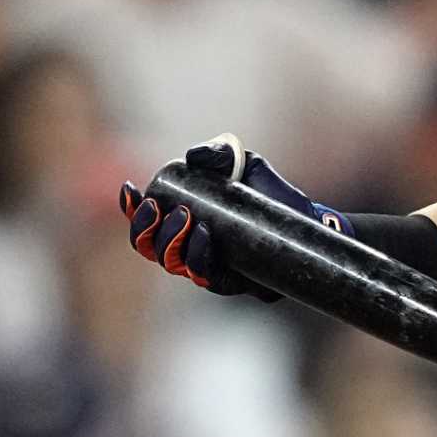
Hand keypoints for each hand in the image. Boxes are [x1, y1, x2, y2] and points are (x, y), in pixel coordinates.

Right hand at [118, 134, 349, 301]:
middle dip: (147, 230)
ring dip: (173, 244)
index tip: (133, 191)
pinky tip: (205, 237)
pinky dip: (200, 259)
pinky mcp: (233, 282)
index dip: (131, 209)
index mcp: (182, 218)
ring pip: (175, 266)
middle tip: (162, 210)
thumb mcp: (242, 161)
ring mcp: (209, 266)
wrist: (305, 215)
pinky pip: (208, 279)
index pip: (145, 220)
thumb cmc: (266, 190)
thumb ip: (216, 153)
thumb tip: (191, 157)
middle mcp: (188, 246)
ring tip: (187, 220)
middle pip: (150, 248)